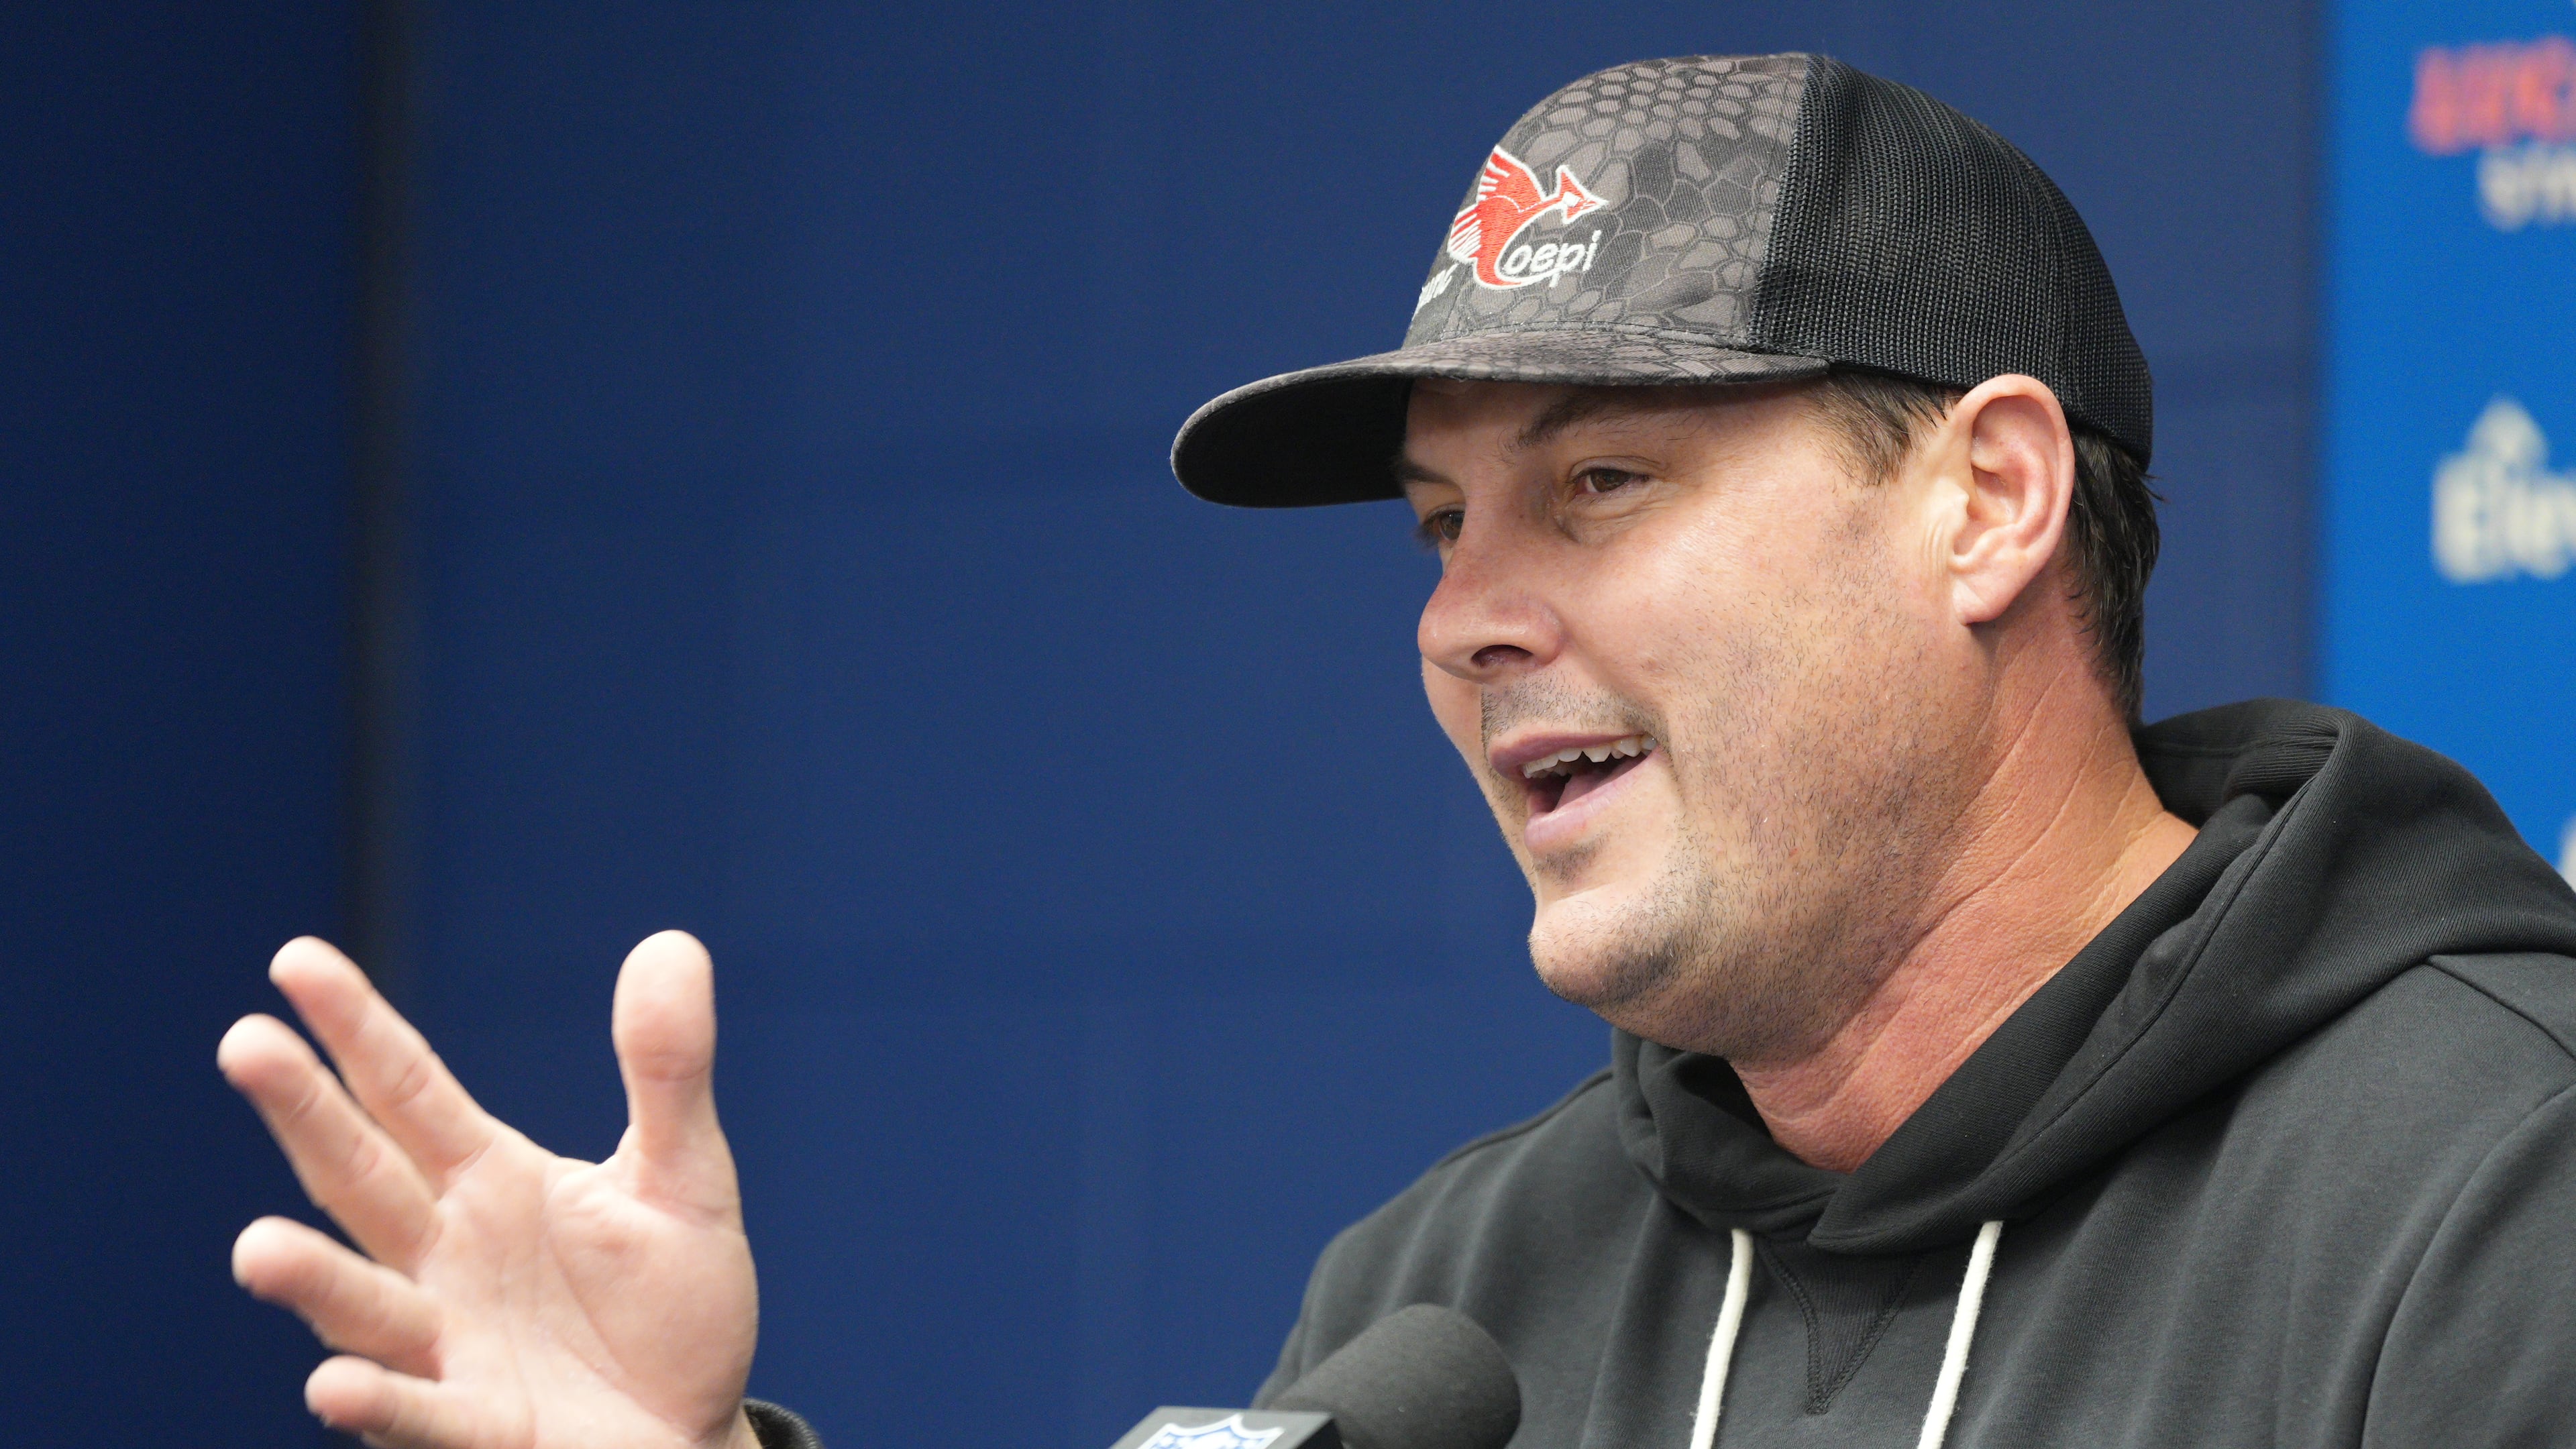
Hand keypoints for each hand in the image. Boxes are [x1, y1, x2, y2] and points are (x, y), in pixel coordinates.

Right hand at [220, 931, 761, 1448]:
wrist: (692, 1436)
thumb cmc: (673, 1306)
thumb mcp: (684, 1178)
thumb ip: (668, 1071)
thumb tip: (672, 942)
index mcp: (488, 1181)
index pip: (409, 1091)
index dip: (357, 1028)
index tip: (296, 960)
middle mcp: (444, 1255)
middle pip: (361, 1176)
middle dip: (305, 1116)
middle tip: (245, 1045)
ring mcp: (447, 1345)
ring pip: (365, 1306)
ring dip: (312, 1279)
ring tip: (255, 1249)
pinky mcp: (478, 1430)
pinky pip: (420, 1414)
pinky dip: (379, 1401)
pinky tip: (334, 1387)